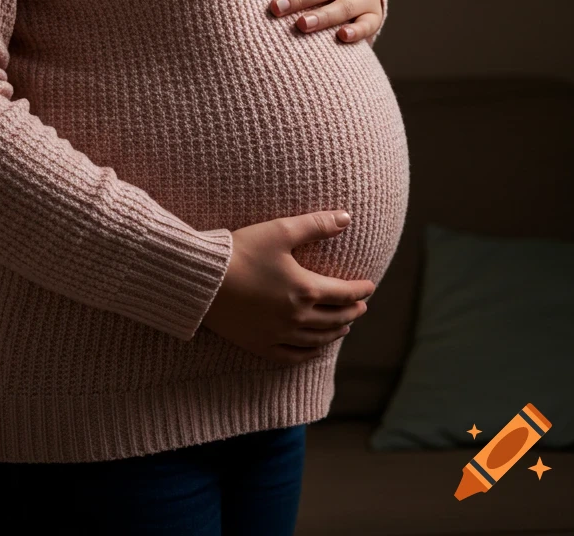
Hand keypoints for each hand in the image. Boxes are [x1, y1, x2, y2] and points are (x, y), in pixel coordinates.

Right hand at [201, 210, 374, 365]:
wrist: (203, 278)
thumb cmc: (241, 250)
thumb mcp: (280, 231)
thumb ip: (315, 225)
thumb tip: (346, 217)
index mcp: (305, 289)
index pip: (344, 293)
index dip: (360, 290)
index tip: (369, 287)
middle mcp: (297, 316)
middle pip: (335, 318)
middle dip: (351, 311)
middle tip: (360, 306)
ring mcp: (279, 334)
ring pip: (318, 339)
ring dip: (336, 333)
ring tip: (345, 327)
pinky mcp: (260, 345)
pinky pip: (293, 356)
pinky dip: (310, 354)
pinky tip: (315, 350)